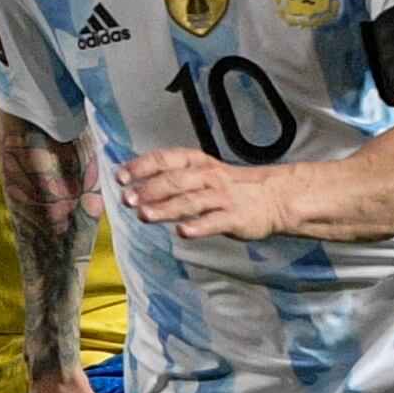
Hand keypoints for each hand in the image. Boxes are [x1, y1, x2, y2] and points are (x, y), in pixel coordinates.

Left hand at [118, 148, 292, 240]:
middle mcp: (208, 176)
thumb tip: (135, 187)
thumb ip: (173, 177)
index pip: (165, 159)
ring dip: (166, 208)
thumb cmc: (228, 187)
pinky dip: (197, 227)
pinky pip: (214, 222)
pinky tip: (181, 232)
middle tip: (127, 200)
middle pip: (175, 180)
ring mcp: (222, 197)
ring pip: (191, 201)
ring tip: (145, 216)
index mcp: (197, 162)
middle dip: (149, 189)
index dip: (142, 167)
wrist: (272, 198)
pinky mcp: (235, 217)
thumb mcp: (202, 172)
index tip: (121, 178)